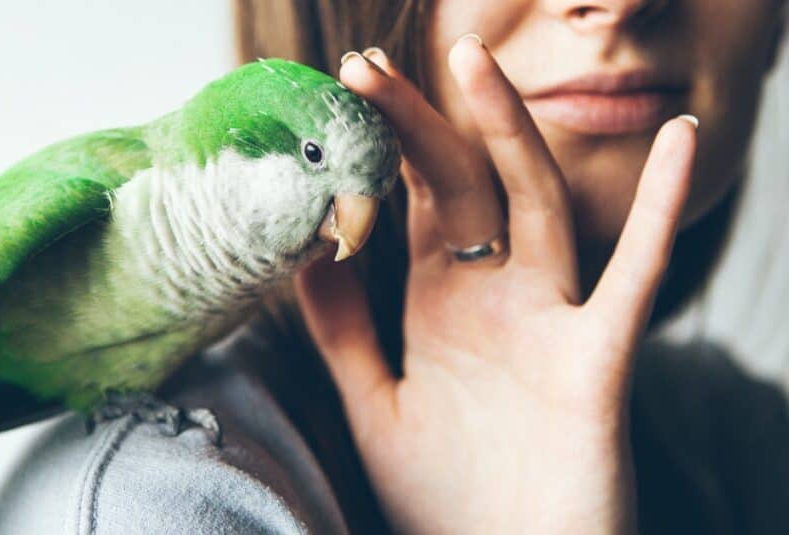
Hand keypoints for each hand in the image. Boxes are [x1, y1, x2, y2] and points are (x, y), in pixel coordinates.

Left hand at [294, 36, 696, 533]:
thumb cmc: (448, 500)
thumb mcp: (379, 409)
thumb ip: (347, 337)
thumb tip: (310, 259)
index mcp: (442, 307)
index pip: (413, 205)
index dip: (378, 153)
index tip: (338, 100)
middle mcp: (495, 299)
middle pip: (459, 188)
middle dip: (416, 125)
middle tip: (364, 67)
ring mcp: (549, 320)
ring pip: (535, 205)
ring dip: (507, 132)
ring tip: (470, 60)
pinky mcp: (596, 360)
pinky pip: (635, 278)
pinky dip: (662, 211)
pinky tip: (680, 143)